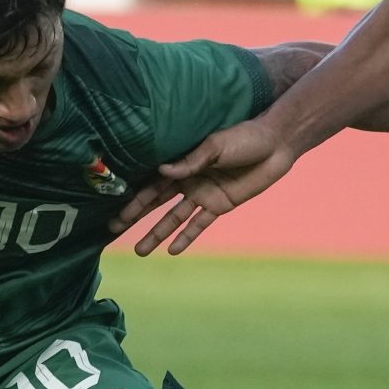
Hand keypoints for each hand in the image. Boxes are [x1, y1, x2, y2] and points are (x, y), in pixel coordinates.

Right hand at [117, 118, 298, 256]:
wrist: (275, 145)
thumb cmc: (244, 137)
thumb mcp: (215, 145)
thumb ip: (191, 161)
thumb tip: (162, 171)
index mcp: (183, 163)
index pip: (152, 182)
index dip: (134, 196)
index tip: (115, 208)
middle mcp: (188, 180)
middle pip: (156, 202)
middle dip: (135, 217)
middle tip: (113, 231)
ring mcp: (202, 194)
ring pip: (174, 218)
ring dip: (157, 233)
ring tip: (140, 251)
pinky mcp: (220, 205)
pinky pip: (199, 224)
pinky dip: (186, 237)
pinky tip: (172, 251)